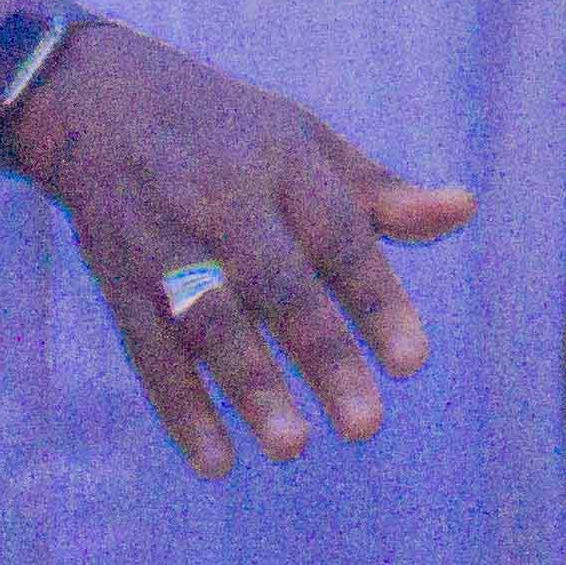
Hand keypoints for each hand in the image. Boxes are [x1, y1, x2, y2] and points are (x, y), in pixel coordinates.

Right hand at [2, 21, 471, 483]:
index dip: (376, 298)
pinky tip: (215, 462)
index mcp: (282, 164)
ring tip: (294, 447)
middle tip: (366, 426)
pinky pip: (148, 349)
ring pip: (210, 320)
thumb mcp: (306, 143)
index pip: (338, 235)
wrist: (101, 103)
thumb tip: (464, 209)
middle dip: (322, 354)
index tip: (413, 364)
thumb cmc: (230, 134)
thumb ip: (381, 193)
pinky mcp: (118, 281)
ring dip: (250, 386)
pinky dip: (179, 406)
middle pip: (277, 284)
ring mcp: (164, 242)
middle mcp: (223, 201)